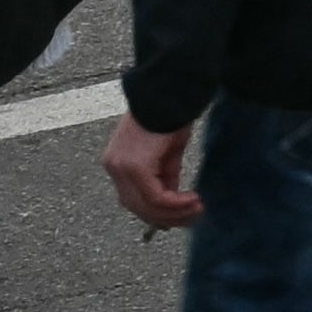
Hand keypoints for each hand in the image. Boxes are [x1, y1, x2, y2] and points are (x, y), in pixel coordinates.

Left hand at [105, 111, 203, 234]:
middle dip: (167, 217)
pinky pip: (155, 197)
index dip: (156, 213)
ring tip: (197, 210)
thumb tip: (172, 200)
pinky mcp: (135, 168)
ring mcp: (121, 168)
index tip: (180, 217)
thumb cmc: (170, 114)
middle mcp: (114, 168)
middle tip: (193, 217)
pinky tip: (192, 200)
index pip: (132, 199)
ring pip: (145, 206)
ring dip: (174, 213)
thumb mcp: (167, 152)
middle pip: (137, 207)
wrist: (168, 93)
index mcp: (118, 163)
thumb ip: (165, 176)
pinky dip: (175, 203)